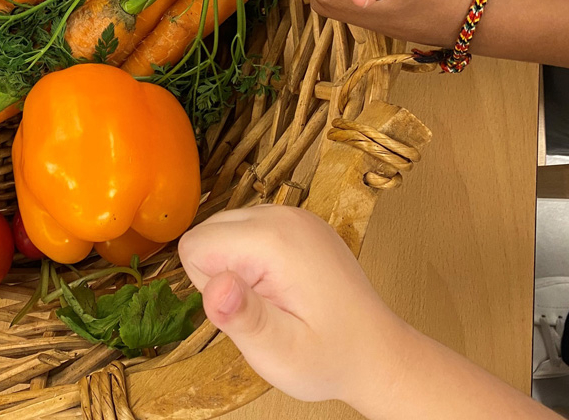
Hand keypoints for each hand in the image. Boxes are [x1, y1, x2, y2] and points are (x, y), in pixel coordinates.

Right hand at [178, 205, 410, 405]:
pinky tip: (282, 286)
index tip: (246, 310)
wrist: (379, 355)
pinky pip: (246, 230)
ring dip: (236, 266)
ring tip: (274, 299)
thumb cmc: (329, 359)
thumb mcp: (281, 354)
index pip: (194, 245)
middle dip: (220, 273)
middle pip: (207, 231)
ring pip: (224, 229)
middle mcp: (283, 215)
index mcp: (275, 240)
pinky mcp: (298, 222)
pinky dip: (252, 258)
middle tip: (263, 309)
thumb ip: (244, 319)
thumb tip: (215, 284)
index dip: (210, 287)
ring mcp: (294, 215)